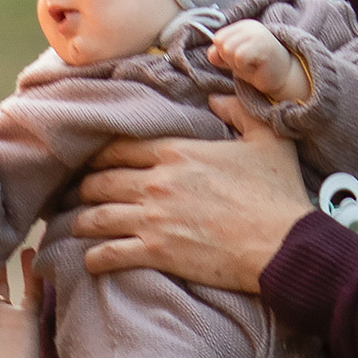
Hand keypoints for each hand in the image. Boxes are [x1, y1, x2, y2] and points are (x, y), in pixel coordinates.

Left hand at [70, 116, 307, 298]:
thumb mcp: (267, 139)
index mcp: (177, 152)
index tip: (92, 161)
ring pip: (97, 216)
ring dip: (81, 221)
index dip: (100, 155)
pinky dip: (94, 258)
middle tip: (75, 193)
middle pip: (101, 181)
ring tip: (75, 224)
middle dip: (83, 187)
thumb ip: (239, 110)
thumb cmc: (278, 193)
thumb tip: (217, 96)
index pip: (120, 147)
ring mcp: (153, 218)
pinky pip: (109, 254)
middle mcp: (157, 182)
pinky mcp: (156, 252)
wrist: (282, 244)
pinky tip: (89, 261)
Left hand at [205, 19, 310, 106]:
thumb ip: (220, 55)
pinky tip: (257, 68)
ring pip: (228, 50)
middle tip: (248, 63)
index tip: (241, 58)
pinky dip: (245, 67)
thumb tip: (210, 53)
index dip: (224, 54)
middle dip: (230, 59)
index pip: (218, 39)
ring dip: (238, 65)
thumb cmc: (257, 67)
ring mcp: (258, 34)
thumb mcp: (234, 60)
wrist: (282, 77)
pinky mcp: (264, 45)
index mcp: (242, 26)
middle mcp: (250, 26)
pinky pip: (240, 57)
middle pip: (221, 45)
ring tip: (252, 65)